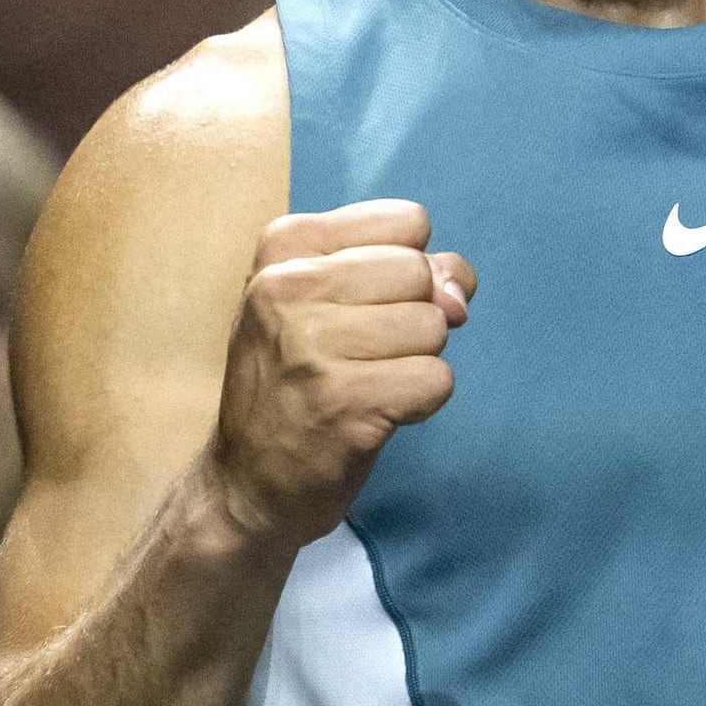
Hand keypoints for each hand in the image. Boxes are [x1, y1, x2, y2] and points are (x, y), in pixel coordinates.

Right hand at [200, 201, 473, 555]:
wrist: (245, 483)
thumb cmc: (295, 381)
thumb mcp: (327, 303)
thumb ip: (406, 272)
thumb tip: (460, 292)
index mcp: (284, 245)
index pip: (408, 222)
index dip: (408, 269)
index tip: (366, 306)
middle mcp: (289, 285)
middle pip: (421, 273)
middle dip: (413, 318)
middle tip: (361, 355)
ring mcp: (312, 345)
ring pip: (434, 326)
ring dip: (415, 363)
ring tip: (363, 385)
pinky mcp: (343, 403)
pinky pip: (437, 380)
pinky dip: (420, 403)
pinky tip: (374, 414)